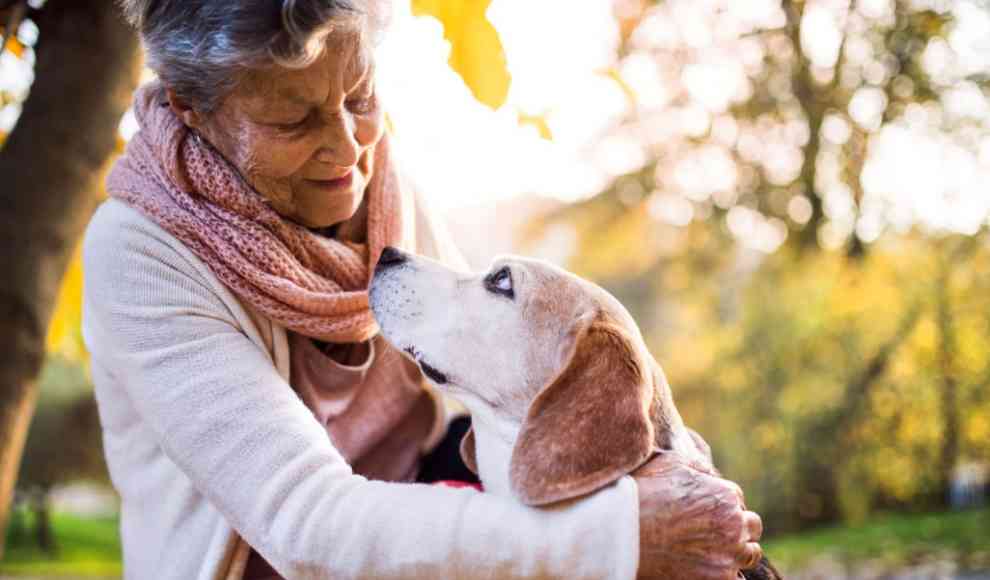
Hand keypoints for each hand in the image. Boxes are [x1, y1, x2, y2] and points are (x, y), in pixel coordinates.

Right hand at [633, 451, 763, 579]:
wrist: (622, 531)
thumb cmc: (642, 493)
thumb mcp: (670, 463)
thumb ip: (697, 467)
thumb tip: (709, 473)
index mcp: (725, 495)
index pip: (737, 499)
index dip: (721, 504)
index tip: (707, 511)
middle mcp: (734, 525)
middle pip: (752, 526)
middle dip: (738, 527)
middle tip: (718, 532)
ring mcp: (728, 555)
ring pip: (749, 555)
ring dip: (737, 552)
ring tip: (718, 553)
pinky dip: (725, 575)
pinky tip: (709, 569)